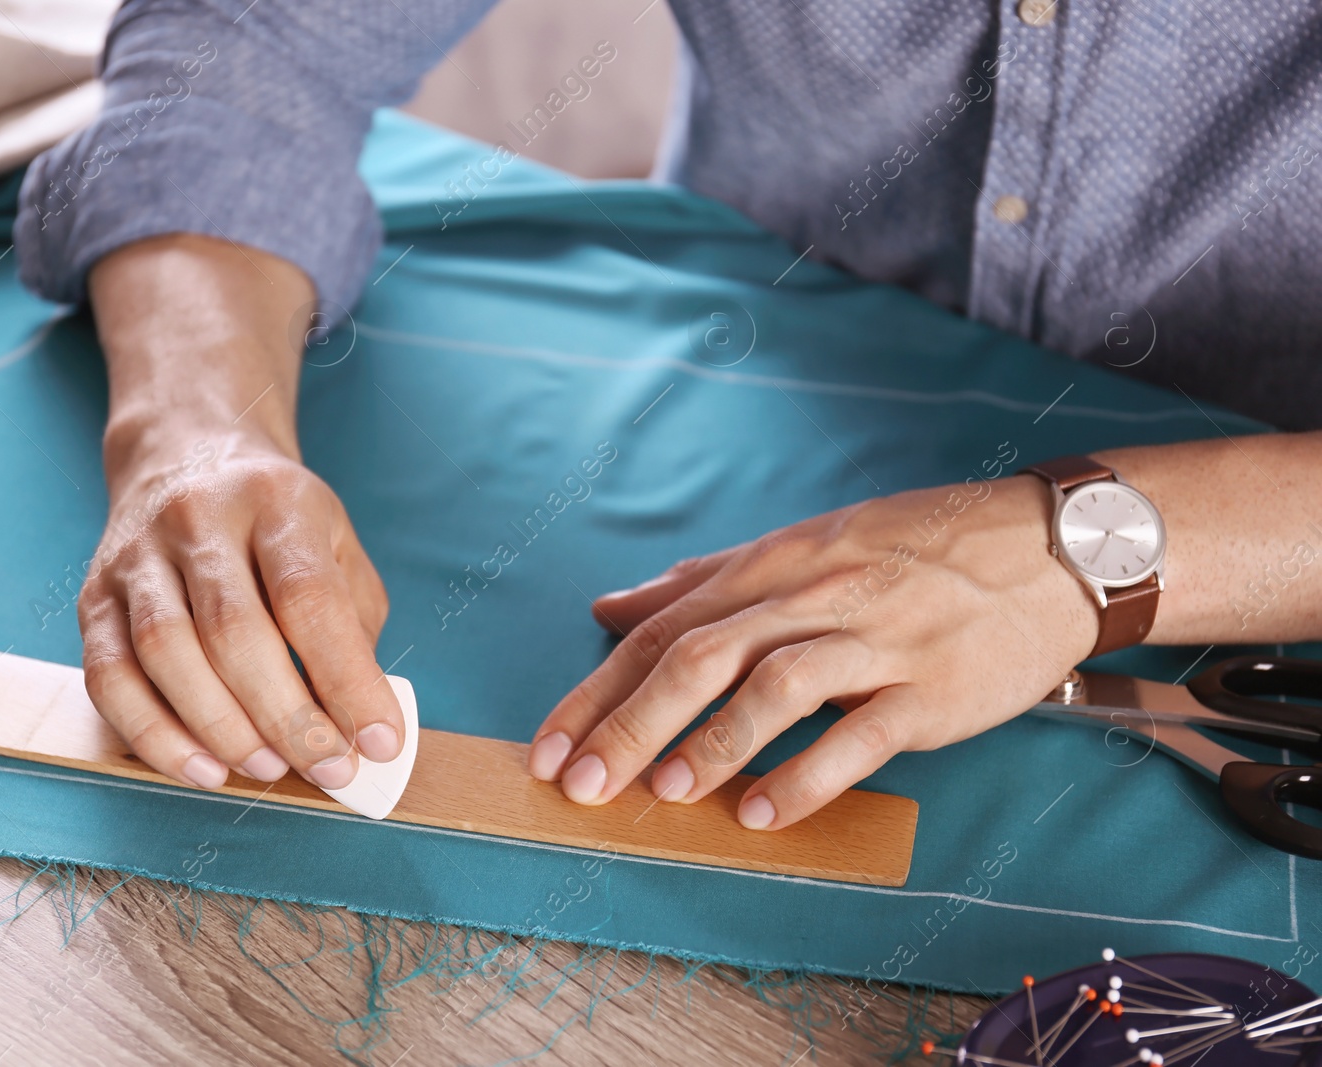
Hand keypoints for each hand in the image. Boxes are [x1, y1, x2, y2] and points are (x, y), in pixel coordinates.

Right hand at [78, 425, 401, 790]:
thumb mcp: (335, 544)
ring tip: (268, 770)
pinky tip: (201, 768)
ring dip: (220, 729)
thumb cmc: (276, 522)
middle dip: (286, 717)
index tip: (378, 741)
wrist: (184, 453)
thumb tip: (358, 725)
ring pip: (164, 652)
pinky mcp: (95, 595)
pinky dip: (153, 734)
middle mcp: (199, 520)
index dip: (346, 678)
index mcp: (276, 502)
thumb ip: (353, 626)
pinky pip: (110, 675)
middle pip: (234, 631)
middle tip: (327, 768)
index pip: (309, 597)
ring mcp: (138, 556)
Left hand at [526, 474, 1098, 828]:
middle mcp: (814, 596)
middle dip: (632, 723)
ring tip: (665, 793)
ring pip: (776, 685)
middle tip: (581, 784)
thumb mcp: (800, 548)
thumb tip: (612, 607)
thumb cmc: (910, 550)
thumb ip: (702, 582)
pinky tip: (764, 815)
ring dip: (713, 743)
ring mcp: (875, 641)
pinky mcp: (930, 689)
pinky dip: (807, 776)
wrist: (1046, 550)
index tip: (549, 746)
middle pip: (703, 655)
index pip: (664, 628)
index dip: (599, 690)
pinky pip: (860, 734)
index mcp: (772, 566)